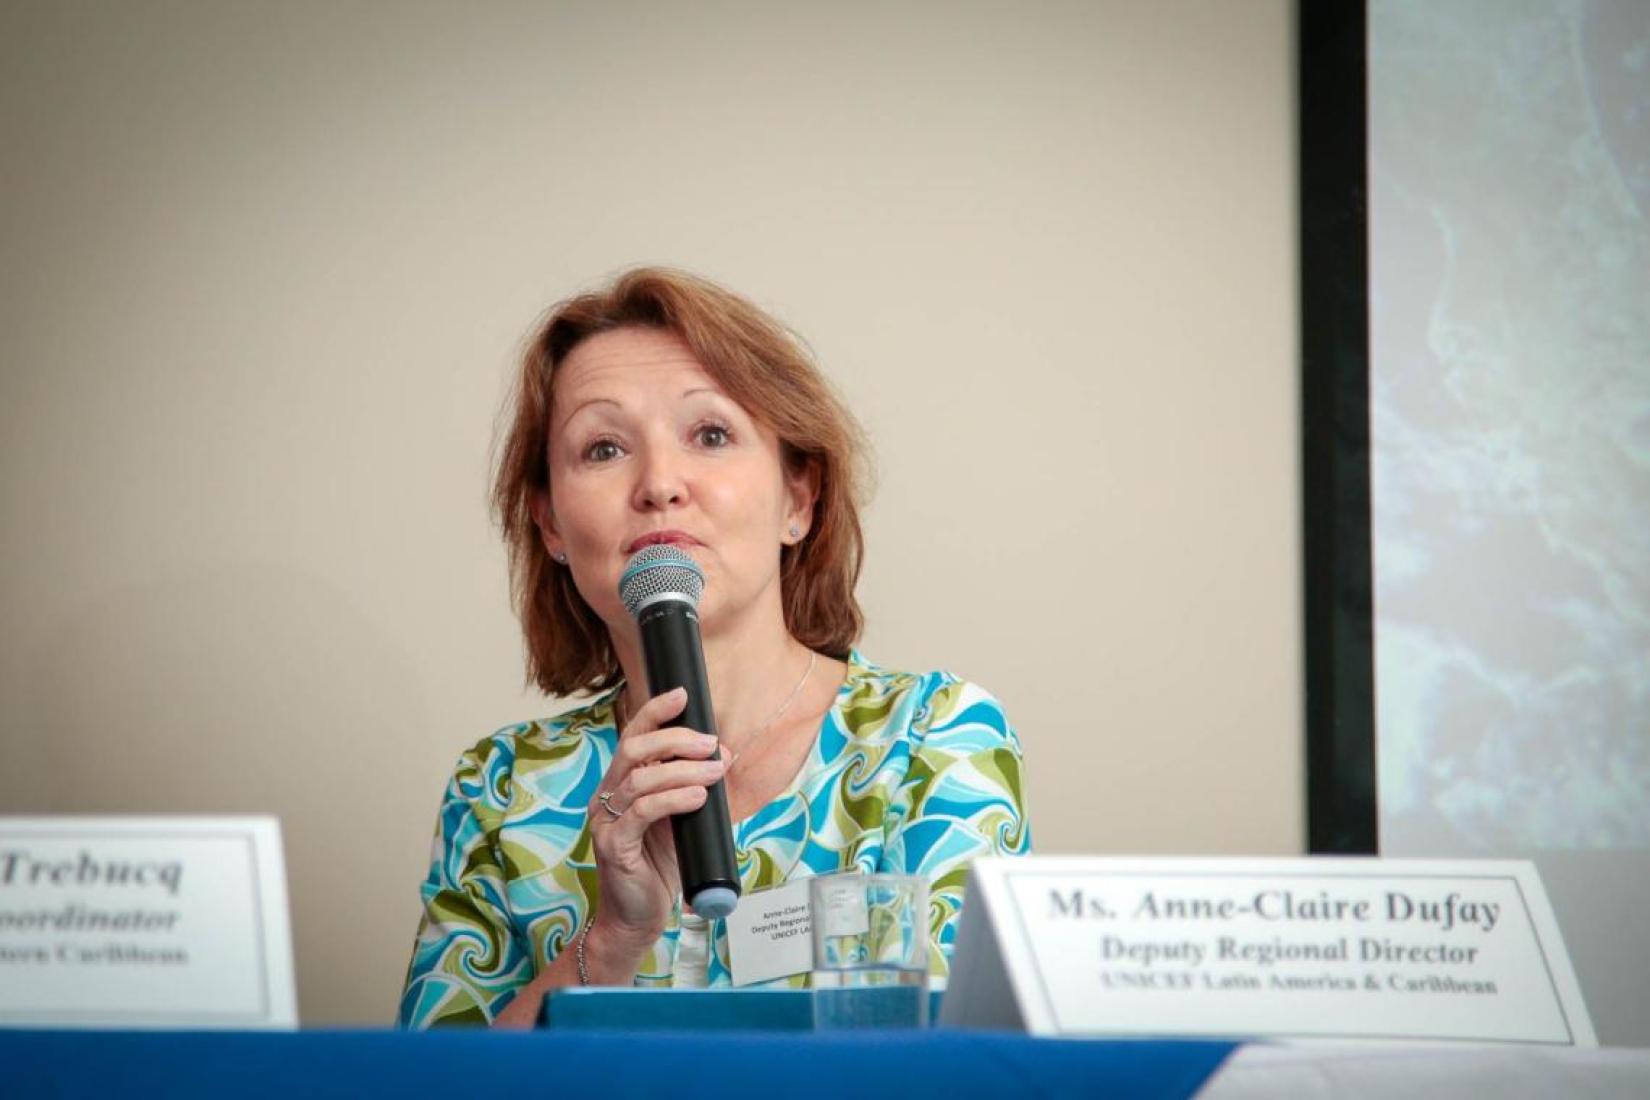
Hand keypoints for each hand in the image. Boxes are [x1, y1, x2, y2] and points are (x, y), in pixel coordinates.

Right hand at [588, 687, 725, 963]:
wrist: (637, 919)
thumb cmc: (660, 868)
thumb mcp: (681, 820)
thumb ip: (695, 787)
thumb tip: (724, 754)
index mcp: (621, 785)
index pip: (633, 736)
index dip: (655, 711)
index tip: (683, 694)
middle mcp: (607, 796)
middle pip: (634, 749)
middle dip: (676, 739)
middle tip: (712, 743)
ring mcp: (607, 821)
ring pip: (641, 778)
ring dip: (685, 769)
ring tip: (716, 771)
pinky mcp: (614, 845)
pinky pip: (643, 811)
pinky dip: (674, 798)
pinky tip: (698, 797)